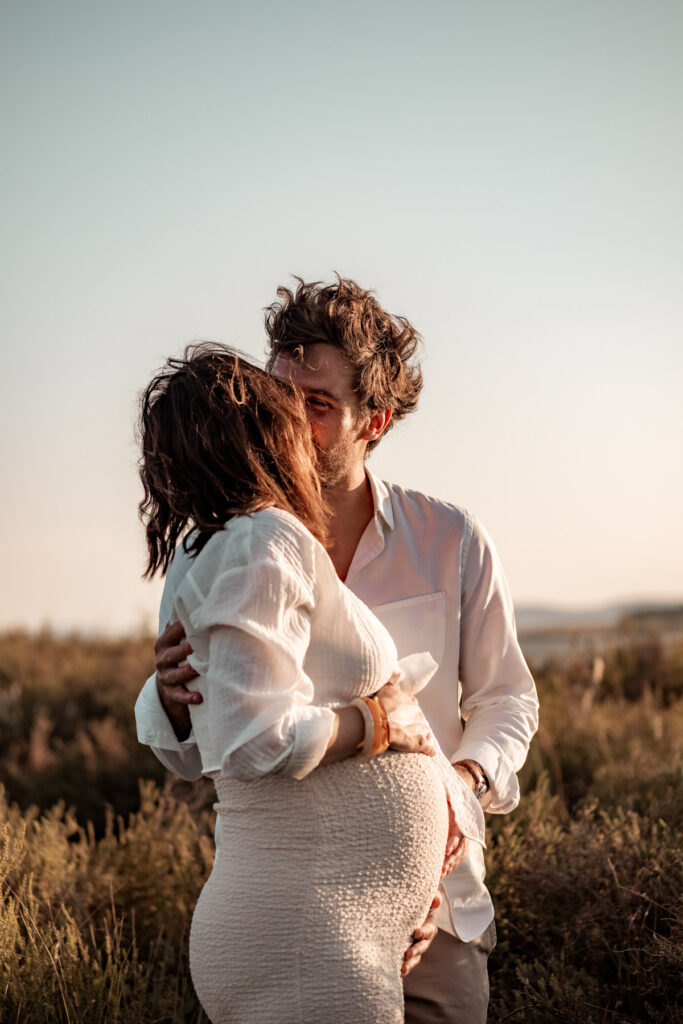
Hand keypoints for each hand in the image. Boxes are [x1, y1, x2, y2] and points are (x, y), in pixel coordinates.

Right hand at [154, 621, 200, 739]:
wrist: (169, 679)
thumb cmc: (181, 651)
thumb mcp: (178, 638)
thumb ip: (183, 624)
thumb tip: (196, 600)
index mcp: (163, 643)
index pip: (169, 634)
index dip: (178, 629)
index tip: (192, 624)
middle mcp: (161, 660)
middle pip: (169, 655)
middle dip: (181, 651)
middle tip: (194, 647)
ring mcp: (165, 677)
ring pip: (173, 675)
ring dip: (185, 673)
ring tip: (197, 671)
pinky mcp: (170, 692)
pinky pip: (178, 696)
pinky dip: (188, 697)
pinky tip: (199, 697)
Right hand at [375, 681, 435, 756]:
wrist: (380, 721)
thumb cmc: (381, 705)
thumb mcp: (386, 689)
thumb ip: (392, 686)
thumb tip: (394, 680)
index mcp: (410, 702)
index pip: (413, 704)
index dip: (409, 710)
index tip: (404, 712)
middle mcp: (418, 714)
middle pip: (420, 719)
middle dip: (416, 723)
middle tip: (408, 728)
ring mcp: (421, 729)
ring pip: (426, 733)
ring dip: (422, 736)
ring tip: (417, 740)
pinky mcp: (420, 743)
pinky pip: (429, 749)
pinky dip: (429, 751)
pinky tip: (429, 753)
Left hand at [402, 893, 439, 976]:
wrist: (413, 908)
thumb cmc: (421, 901)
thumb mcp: (429, 897)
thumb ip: (434, 897)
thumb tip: (436, 899)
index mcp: (429, 926)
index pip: (428, 931)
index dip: (423, 932)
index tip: (416, 932)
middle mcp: (424, 939)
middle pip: (421, 947)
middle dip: (415, 951)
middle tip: (407, 954)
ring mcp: (415, 946)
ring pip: (415, 958)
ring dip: (409, 964)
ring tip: (402, 969)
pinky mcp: (407, 951)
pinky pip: (406, 961)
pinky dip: (402, 967)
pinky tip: (396, 972)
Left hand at [441, 799, 467, 877]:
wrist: (462, 803)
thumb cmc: (452, 800)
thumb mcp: (451, 797)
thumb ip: (448, 797)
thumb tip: (445, 794)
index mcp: (461, 823)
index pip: (458, 834)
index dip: (452, 842)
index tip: (446, 851)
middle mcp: (464, 834)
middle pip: (459, 850)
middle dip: (450, 860)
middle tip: (441, 869)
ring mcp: (463, 842)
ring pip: (458, 857)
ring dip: (450, 866)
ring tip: (440, 875)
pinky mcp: (460, 848)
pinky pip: (456, 859)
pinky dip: (450, 867)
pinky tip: (442, 874)